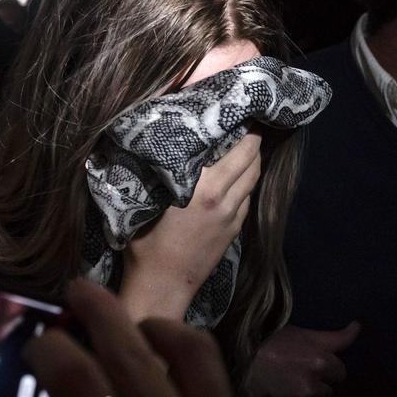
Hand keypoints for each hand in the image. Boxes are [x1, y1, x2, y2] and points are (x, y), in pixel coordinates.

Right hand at [4, 280, 293, 396]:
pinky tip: (167, 378)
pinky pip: (223, 390)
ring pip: (195, 356)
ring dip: (154, 328)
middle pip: (135, 353)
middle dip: (98, 312)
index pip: (80, 383)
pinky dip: (190, 366)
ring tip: (128, 325)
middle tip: (73, 291)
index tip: (31, 341)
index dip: (49, 350)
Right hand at [120, 131, 261, 321]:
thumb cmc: (143, 244)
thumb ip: (156, 175)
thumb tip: (155, 147)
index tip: (235, 110)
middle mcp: (224, 198)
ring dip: (252, 159)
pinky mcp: (234, 231)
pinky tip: (237, 176)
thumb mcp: (143, 203)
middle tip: (246, 120)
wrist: (161, 287)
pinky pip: (247, 197)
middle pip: (251, 159)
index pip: (235, 149)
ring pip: (253, 178)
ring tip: (246, 143)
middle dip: (252, 138)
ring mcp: (232, 216)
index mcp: (203, 188)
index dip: (241, 127)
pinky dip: (246, 181)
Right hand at [246, 322, 360, 396]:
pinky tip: (273, 396)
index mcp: (319, 363)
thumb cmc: (266, 340)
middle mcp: (310, 387)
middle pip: (327, 392)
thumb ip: (334, 337)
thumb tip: (358, 327)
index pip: (340, 373)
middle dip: (316, 384)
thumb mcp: (300, 333)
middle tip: (294, 373)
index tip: (309, 362)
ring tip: (281, 385)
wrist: (229, 355)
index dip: (327, 367)